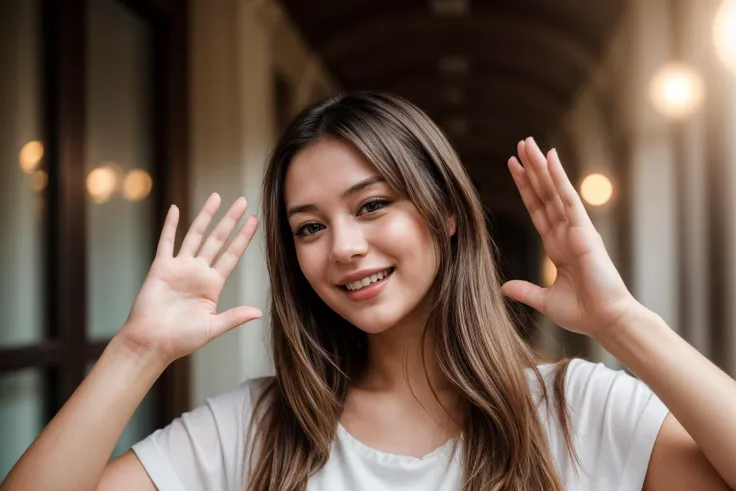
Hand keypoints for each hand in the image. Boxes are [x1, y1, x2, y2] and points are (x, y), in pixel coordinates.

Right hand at [116, 193, 261, 364]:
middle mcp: (198, 272)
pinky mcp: (161, 267)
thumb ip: (234, 317)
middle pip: (217, 239)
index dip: (243, 238)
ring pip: (195, 235)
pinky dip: (170, 224)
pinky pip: (166, 242)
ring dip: (205, 216)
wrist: (151, 342)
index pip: (232, 255)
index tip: (254, 221)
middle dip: (230, 220)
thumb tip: (258, 312)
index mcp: (212, 285)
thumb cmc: (180, 340)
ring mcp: (179, 268)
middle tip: (242, 201)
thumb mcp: (212, 327)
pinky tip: (176, 208)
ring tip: (217, 197)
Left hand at [501, 137, 638, 338]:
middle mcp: (566, 232)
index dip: (525, 188)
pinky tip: (550, 158)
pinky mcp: (584, 231)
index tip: (515, 168)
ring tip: (528, 144)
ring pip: (553, 190)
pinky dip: (559, 178)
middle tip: (520, 145)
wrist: (605, 321)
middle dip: (531, 170)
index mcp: (557, 246)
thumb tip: (504, 287)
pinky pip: (568, 199)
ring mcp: (575, 229)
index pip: (537, 209)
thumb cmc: (583, 313)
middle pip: (543, 193)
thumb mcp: (545, 300)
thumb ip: (525, 290)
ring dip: (540, 166)